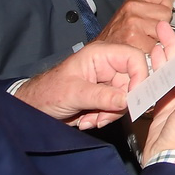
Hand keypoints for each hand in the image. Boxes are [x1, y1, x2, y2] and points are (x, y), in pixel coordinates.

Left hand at [14, 42, 149, 129]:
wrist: (34, 109)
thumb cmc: (46, 93)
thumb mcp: (73, 94)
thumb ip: (102, 97)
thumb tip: (127, 100)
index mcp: (101, 54)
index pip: (135, 58)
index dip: (140, 77)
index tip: (134, 99)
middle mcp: (108, 65)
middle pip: (133, 82)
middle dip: (120, 104)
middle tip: (102, 117)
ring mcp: (108, 81)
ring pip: (126, 98)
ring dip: (110, 114)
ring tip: (89, 119)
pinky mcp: (106, 96)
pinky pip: (117, 108)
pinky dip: (105, 117)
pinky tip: (87, 119)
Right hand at [94, 0, 174, 51]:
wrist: (102, 50)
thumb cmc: (118, 31)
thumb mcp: (132, 9)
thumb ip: (152, 1)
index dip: (166, 6)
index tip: (161, 12)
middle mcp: (132, 8)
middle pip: (166, 12)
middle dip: (161, 24)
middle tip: (147, 29)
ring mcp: (133, 22)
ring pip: (163, 28)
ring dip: (157, 37)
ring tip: (144, 38)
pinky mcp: (134, 38)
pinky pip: (156, 43)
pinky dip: (151, 49)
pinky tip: (142, 46)